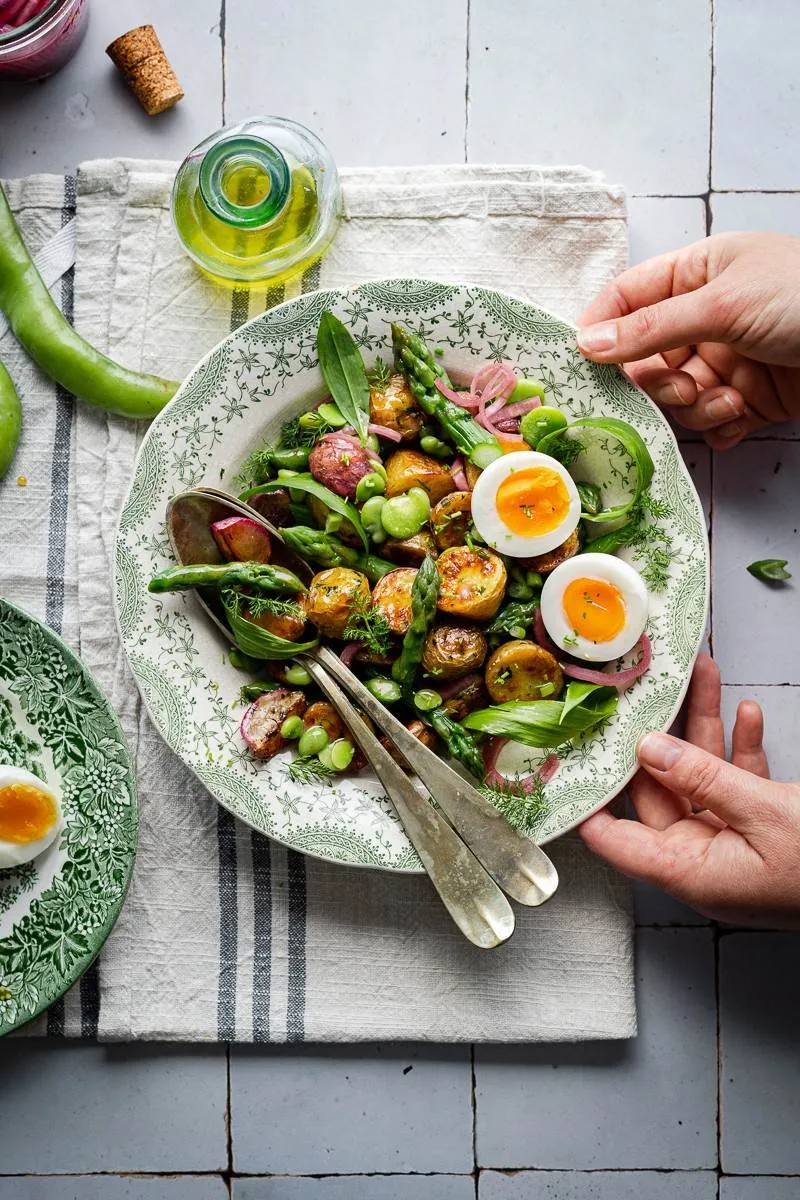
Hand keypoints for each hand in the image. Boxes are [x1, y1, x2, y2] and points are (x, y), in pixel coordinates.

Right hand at [576, 232, 799, 448]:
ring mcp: (728, 360)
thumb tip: (587, 342)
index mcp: (698, 275)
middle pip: (646, 359)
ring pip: (677, 397)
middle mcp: (707, 318)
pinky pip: (711, 423)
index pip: (628, 299)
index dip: (602, 329)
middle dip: (658, 382)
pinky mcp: (751, 399)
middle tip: (681, 387)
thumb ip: (651, 327)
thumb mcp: (722, 303)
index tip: (583, 362)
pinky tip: (739, 420)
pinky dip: (719, 429)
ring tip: (728, 402)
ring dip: (695, 408)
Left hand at [579, 654, 799, 927]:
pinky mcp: (763, 833)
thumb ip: (704, 778)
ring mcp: (734, 847)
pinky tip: (746, 714)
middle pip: (660, 792)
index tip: (570, 753)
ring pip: (703, 779)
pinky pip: (739, 787)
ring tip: (703, 677)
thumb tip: (649, 748)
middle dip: (659, 734)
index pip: (614, 839)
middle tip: (650, 687)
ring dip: (707, 729)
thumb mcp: (764, 814)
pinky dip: (742, 750)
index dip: (588, 797)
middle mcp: (704, 862)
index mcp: (690, 873)